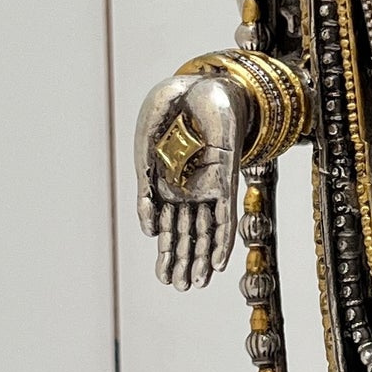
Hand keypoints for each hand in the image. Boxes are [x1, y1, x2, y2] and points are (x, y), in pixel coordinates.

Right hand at [134, 72, 239, 288]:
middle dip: (183, 262)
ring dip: (201, 257)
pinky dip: (222, 239)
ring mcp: (208, 183)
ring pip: (206, 229)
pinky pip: (226, 213)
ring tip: (197, 284)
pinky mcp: (227, 175)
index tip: (164, 279)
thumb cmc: (169, 109)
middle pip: (187, 233)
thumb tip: (150, 231)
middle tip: (179, 290)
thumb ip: (145, 192)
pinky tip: (219, 263)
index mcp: (167, 182)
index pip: (168, 227)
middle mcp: (189, 187)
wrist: (195, 81)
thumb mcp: (145, 152)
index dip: (167, 254)